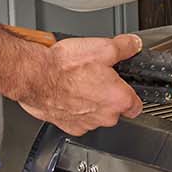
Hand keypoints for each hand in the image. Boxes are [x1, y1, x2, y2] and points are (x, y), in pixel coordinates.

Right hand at [19, 33, 144, 135]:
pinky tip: (67, 92)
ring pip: (95, 114)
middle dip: (108, 95)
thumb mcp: (102, 47)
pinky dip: (74, 108)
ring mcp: (86, 124)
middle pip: (114, 110)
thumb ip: (124, 46)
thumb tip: (133, 44)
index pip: (136, 106)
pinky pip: (77, 119)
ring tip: (78, 83)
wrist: (35, 76)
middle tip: (96, 78)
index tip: (124, 87)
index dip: (130, 94)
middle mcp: (104, 116)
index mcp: (118, 100)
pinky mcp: (68, 126)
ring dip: (90, 102)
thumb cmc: (65, 66)